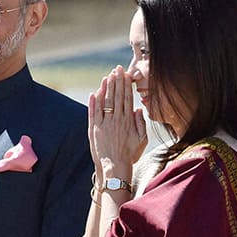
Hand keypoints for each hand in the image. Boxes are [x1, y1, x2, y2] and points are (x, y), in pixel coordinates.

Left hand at [88, 66, 146, 182]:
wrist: (115, 167)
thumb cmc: (130, 155)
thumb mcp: (142, 140)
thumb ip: (141, 124)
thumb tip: (139, 109)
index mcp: (128, 121)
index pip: (127, 98)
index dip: (126, 85)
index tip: (126, 75)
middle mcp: (116, 119)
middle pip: (117, 96)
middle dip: (117, 81)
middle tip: (117, 69)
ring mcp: (104, 123)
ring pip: (105, 102)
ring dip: (106, 88)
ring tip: (107, 76)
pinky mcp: (94, 129)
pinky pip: (94, 112)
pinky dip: (94, 102)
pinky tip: (95, 92)